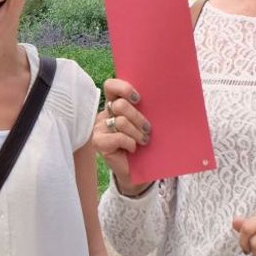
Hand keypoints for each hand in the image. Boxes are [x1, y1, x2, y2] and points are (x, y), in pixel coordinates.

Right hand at [94, 78, 150, 195]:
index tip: (138, 99)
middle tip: (147, 128)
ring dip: (137, 133)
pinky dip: (130, 143)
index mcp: (114, 104)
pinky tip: (132, 149)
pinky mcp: (98, 142)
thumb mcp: (144, 122)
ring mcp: (99, 128)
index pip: (111, 86)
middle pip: (120, 105)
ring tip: (143, 141)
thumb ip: (143, 109)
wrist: (139, 169)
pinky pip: (118, 137)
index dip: (123, 88)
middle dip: (138, 117)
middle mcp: (104, 114)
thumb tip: (157, 97)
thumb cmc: (143, 142)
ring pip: (121, 121)